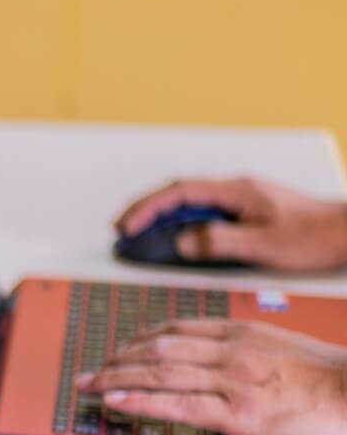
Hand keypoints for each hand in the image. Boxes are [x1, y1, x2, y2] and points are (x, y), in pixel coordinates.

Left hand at [76, 319, 346, 434]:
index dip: (140, 340)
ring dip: (115, 378)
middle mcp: (230, 350)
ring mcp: (231, 379)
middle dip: (117, 359)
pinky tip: (115, 402)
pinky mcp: (236, 411)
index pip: (177, 330)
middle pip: (158, 348)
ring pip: (158, 372)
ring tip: (88, 385)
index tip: (119, 349)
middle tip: (91, 370)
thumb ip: (247, 349)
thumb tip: (218, 359)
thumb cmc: (331, 377)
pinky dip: (139, 401)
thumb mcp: (283, 347)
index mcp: (242, 332)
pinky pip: (176, 403)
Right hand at [116, 176, 346, 270]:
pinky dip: (181, 222)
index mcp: (236, 191)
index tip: (127, 228)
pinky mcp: (247, 212)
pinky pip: (205, 212)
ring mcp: (241, 200)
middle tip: (121, 230)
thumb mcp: (262, 244)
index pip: (179, 192)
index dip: (147, 209)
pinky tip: (176, 236)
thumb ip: (217, 241)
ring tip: (140, 234)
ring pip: (190, 203)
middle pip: (179, 193)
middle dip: (145, 209)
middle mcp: (236, 190)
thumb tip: (180, 242)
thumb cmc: (313, 236)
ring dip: (162, 216)